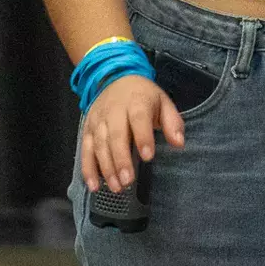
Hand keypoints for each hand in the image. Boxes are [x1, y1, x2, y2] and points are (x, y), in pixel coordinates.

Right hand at [81, 74, 182, 193]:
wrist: (114, 78)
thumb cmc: (144, 96)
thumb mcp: (163, 102)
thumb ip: (173, 122)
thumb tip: (179, 143)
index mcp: (136, 102)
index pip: (138, 119)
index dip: (142, 137)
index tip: (148, 157)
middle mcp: (114, 111)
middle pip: (115, 135)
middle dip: (121, 159)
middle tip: (128, 181)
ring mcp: (97, 120)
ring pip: (99, 144)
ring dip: (106, 167)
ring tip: (116, 187)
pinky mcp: (87, 129)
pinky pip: (85, 149)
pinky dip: (87, 168)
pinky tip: (92, 185)